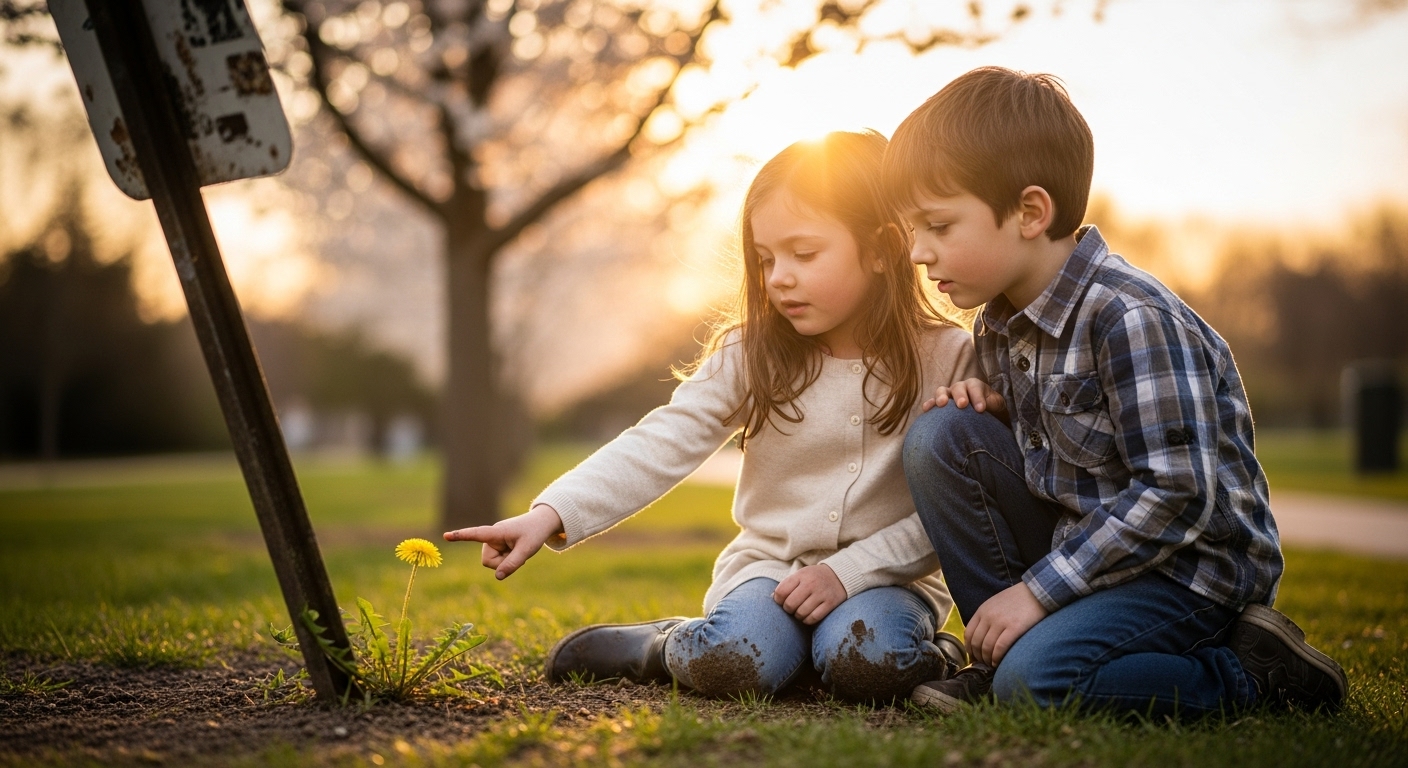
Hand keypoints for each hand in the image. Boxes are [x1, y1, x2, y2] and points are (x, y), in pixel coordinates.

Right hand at [443, 503, 563, 579]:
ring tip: (518, 550)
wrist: (541, 523)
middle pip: (488, 561)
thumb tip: (497, 577)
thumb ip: (512, 564)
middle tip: (519, 554)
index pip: (476, 534)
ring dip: (506, 561)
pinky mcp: (497, 545)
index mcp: (497, 532)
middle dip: (502, 563)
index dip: (461, 536)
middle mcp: (492, 536)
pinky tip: (516, 552)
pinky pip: (497, 561)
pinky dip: (507, 560)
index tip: (446, 536)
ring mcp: (494, 541)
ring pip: (492, 563)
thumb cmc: (534, 533)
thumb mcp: (527, 551)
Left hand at [773, 564, 846, 624]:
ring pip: (801, 613)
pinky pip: (814, 618)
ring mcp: (821, 594)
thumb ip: (786, 585)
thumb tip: (771, 598)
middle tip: (791, 608)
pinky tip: (807, 616)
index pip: (781, 591)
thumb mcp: (800, 576)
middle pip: (790, 604)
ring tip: (799, 612)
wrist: (839, 576)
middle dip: (787, 609)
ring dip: (798, 616)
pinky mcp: (831, 603)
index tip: (781, 601)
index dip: (777, 600)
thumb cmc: (814, 578)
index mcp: (801, 575)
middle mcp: (811, 584)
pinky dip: (808, 620)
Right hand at [923, 377, 1005, 415]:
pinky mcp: (940, 405)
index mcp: (975, 385)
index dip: (977, 397)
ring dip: (941, 396)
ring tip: (942, 404)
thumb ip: (992, 403)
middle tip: (962, 405)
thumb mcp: (996, 404)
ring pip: (942, 391)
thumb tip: (982, 407)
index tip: (981, 409)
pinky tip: (926, 409)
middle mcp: (960, 387)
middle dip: (960, 395)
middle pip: (958, 388)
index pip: (975, 388)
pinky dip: (929, 404)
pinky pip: (932, 403)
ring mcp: (948, 395)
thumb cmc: (990, 407)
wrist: (983, 413)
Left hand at [965, 582, 1048, 666]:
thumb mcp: (995, 603)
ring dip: (987, 660)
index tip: (974, 657)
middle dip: (978, 657)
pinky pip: (1000, 648)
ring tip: (992, 664)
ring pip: (987, 647)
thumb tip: (981, 636)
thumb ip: (986, 617)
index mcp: (982, 611)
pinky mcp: (1014, 628)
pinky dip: (997, 658)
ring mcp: (1000, 622)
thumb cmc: (1017, 599)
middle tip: (984, 664)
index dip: (969, 649)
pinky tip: (998, 663)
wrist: (1036, 592)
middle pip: (976, 643)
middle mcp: (988, 617)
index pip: (968, 634)